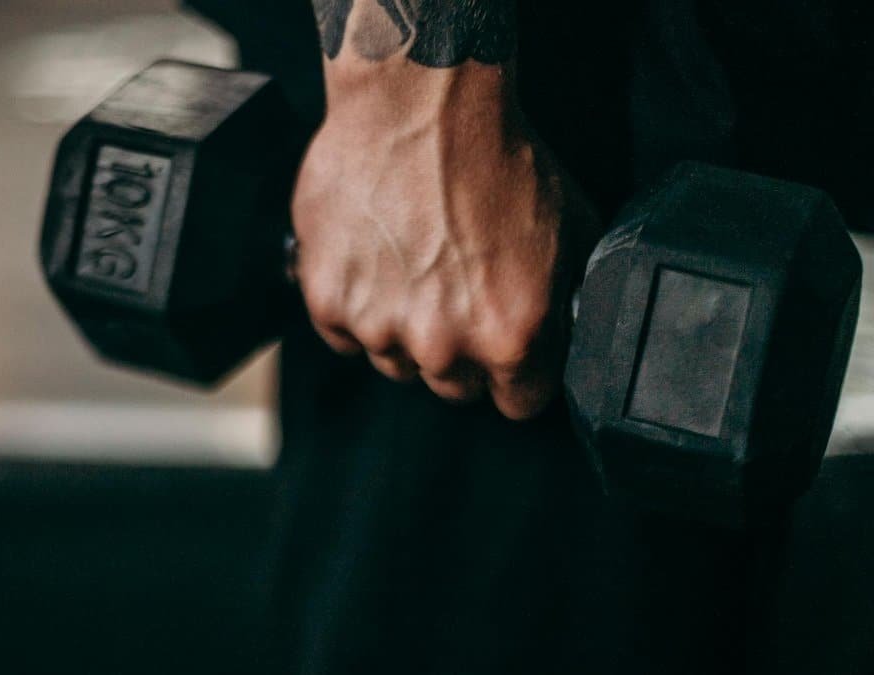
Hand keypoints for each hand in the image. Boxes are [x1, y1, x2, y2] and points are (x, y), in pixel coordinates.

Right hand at [291, 59, 598, 419]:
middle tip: (454, 291)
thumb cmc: (497, 155)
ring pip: (394, 361)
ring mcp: (379, 326)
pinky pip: (343, 334)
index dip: (515, 376)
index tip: (505, 351)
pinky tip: (372, 261)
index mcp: (510, 336)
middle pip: (452, 388)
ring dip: (403, 328)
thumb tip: (562, 338)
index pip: (517, 404)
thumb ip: (563, 303)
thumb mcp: (570, 230)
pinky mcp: (328, 301)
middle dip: (457, 351)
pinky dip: (354, 306)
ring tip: (410, 265)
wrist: (418, 102)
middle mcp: (443, 345)